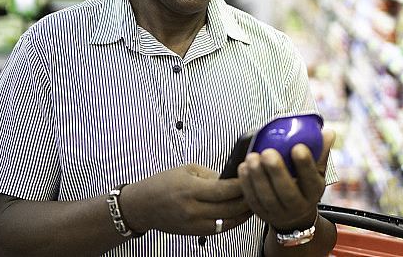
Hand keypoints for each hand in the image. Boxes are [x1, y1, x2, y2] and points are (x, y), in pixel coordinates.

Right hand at [123, 163, 251, 235]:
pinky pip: (220, 228)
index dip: (242, 184)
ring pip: (228, 221)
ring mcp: (193, 224)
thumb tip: (233, 178)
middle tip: (260, 187)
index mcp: (189, 189)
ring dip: (244, 212)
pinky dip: (233, 220)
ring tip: (256, 200)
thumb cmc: (163, 183)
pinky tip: (241, 212)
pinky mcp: (194, 232)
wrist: (142, 206)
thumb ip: (212, 175)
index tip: (253, 175)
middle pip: (229, 207)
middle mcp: (192, 209)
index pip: (223, 190)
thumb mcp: (187, 170)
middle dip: (248, 198)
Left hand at [237, 128, 335, 230]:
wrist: (295, 216)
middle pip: (287, 192)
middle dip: (276, 171)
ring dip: (258, 177)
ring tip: (252, 157)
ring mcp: (279, 212)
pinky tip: (243, 168)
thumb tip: (328, 132)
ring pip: (267, 197)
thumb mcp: (317, 172)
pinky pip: (253, 200)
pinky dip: (247, 184)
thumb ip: (320, 152)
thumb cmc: (305, 186)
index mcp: (314, 192)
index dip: (305, 164)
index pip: (311, 180)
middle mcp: (298, 205)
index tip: (298, 147)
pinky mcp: (262, 213)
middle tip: (268, 152)